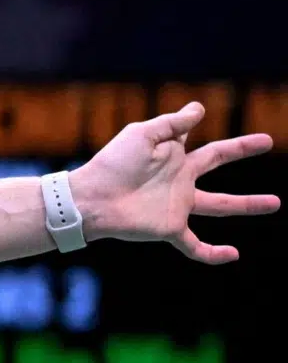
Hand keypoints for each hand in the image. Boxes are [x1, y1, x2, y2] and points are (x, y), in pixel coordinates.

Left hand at [71, 101, 279, 262]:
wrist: (92, 199)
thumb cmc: (112, 164)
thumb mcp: (141, 135)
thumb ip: (172, 124)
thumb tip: (199, 107)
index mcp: (169, 154)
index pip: (189, 136)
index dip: (192, 122)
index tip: (200, 111)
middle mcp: (178, 178)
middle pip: (216, 161)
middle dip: (241, 149)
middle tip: (268, 140)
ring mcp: (177, 204)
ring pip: (220, 205)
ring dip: (248, 203)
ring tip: (276, 203)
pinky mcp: (170, 228)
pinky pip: (196, 246)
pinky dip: (213, 254)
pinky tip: (233, 255)